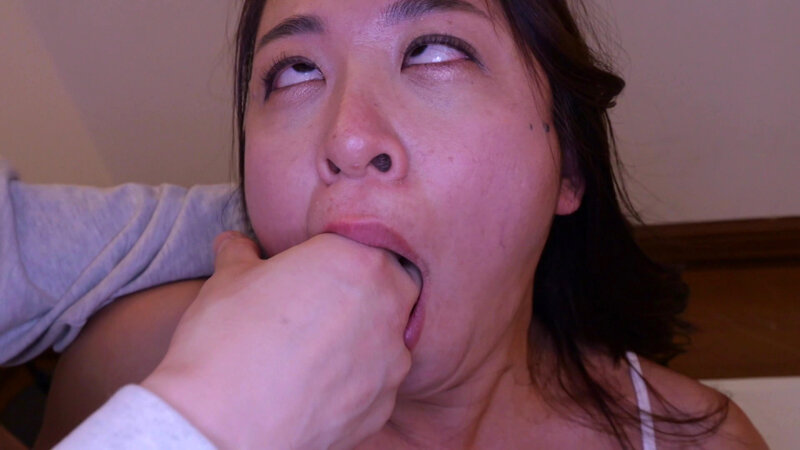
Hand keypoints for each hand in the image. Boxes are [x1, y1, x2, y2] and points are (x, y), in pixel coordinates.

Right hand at [141, 231, 419, 448]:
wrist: (220, 427)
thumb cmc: (225, 342)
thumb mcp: (227, 280)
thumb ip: (242, 254)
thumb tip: (236, 245)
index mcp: (356, 261)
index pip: (366, 246)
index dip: (341, 259)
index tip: (314, 274)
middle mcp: (387, 307)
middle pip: (393, 288)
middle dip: (365, 295)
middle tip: (320, 310)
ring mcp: (390, 362)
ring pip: (389, 339)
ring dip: (363, 340)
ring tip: (315, 355)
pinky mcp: (382, 406)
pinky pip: (377, 384)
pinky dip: (355, 383)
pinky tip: (318, 387)